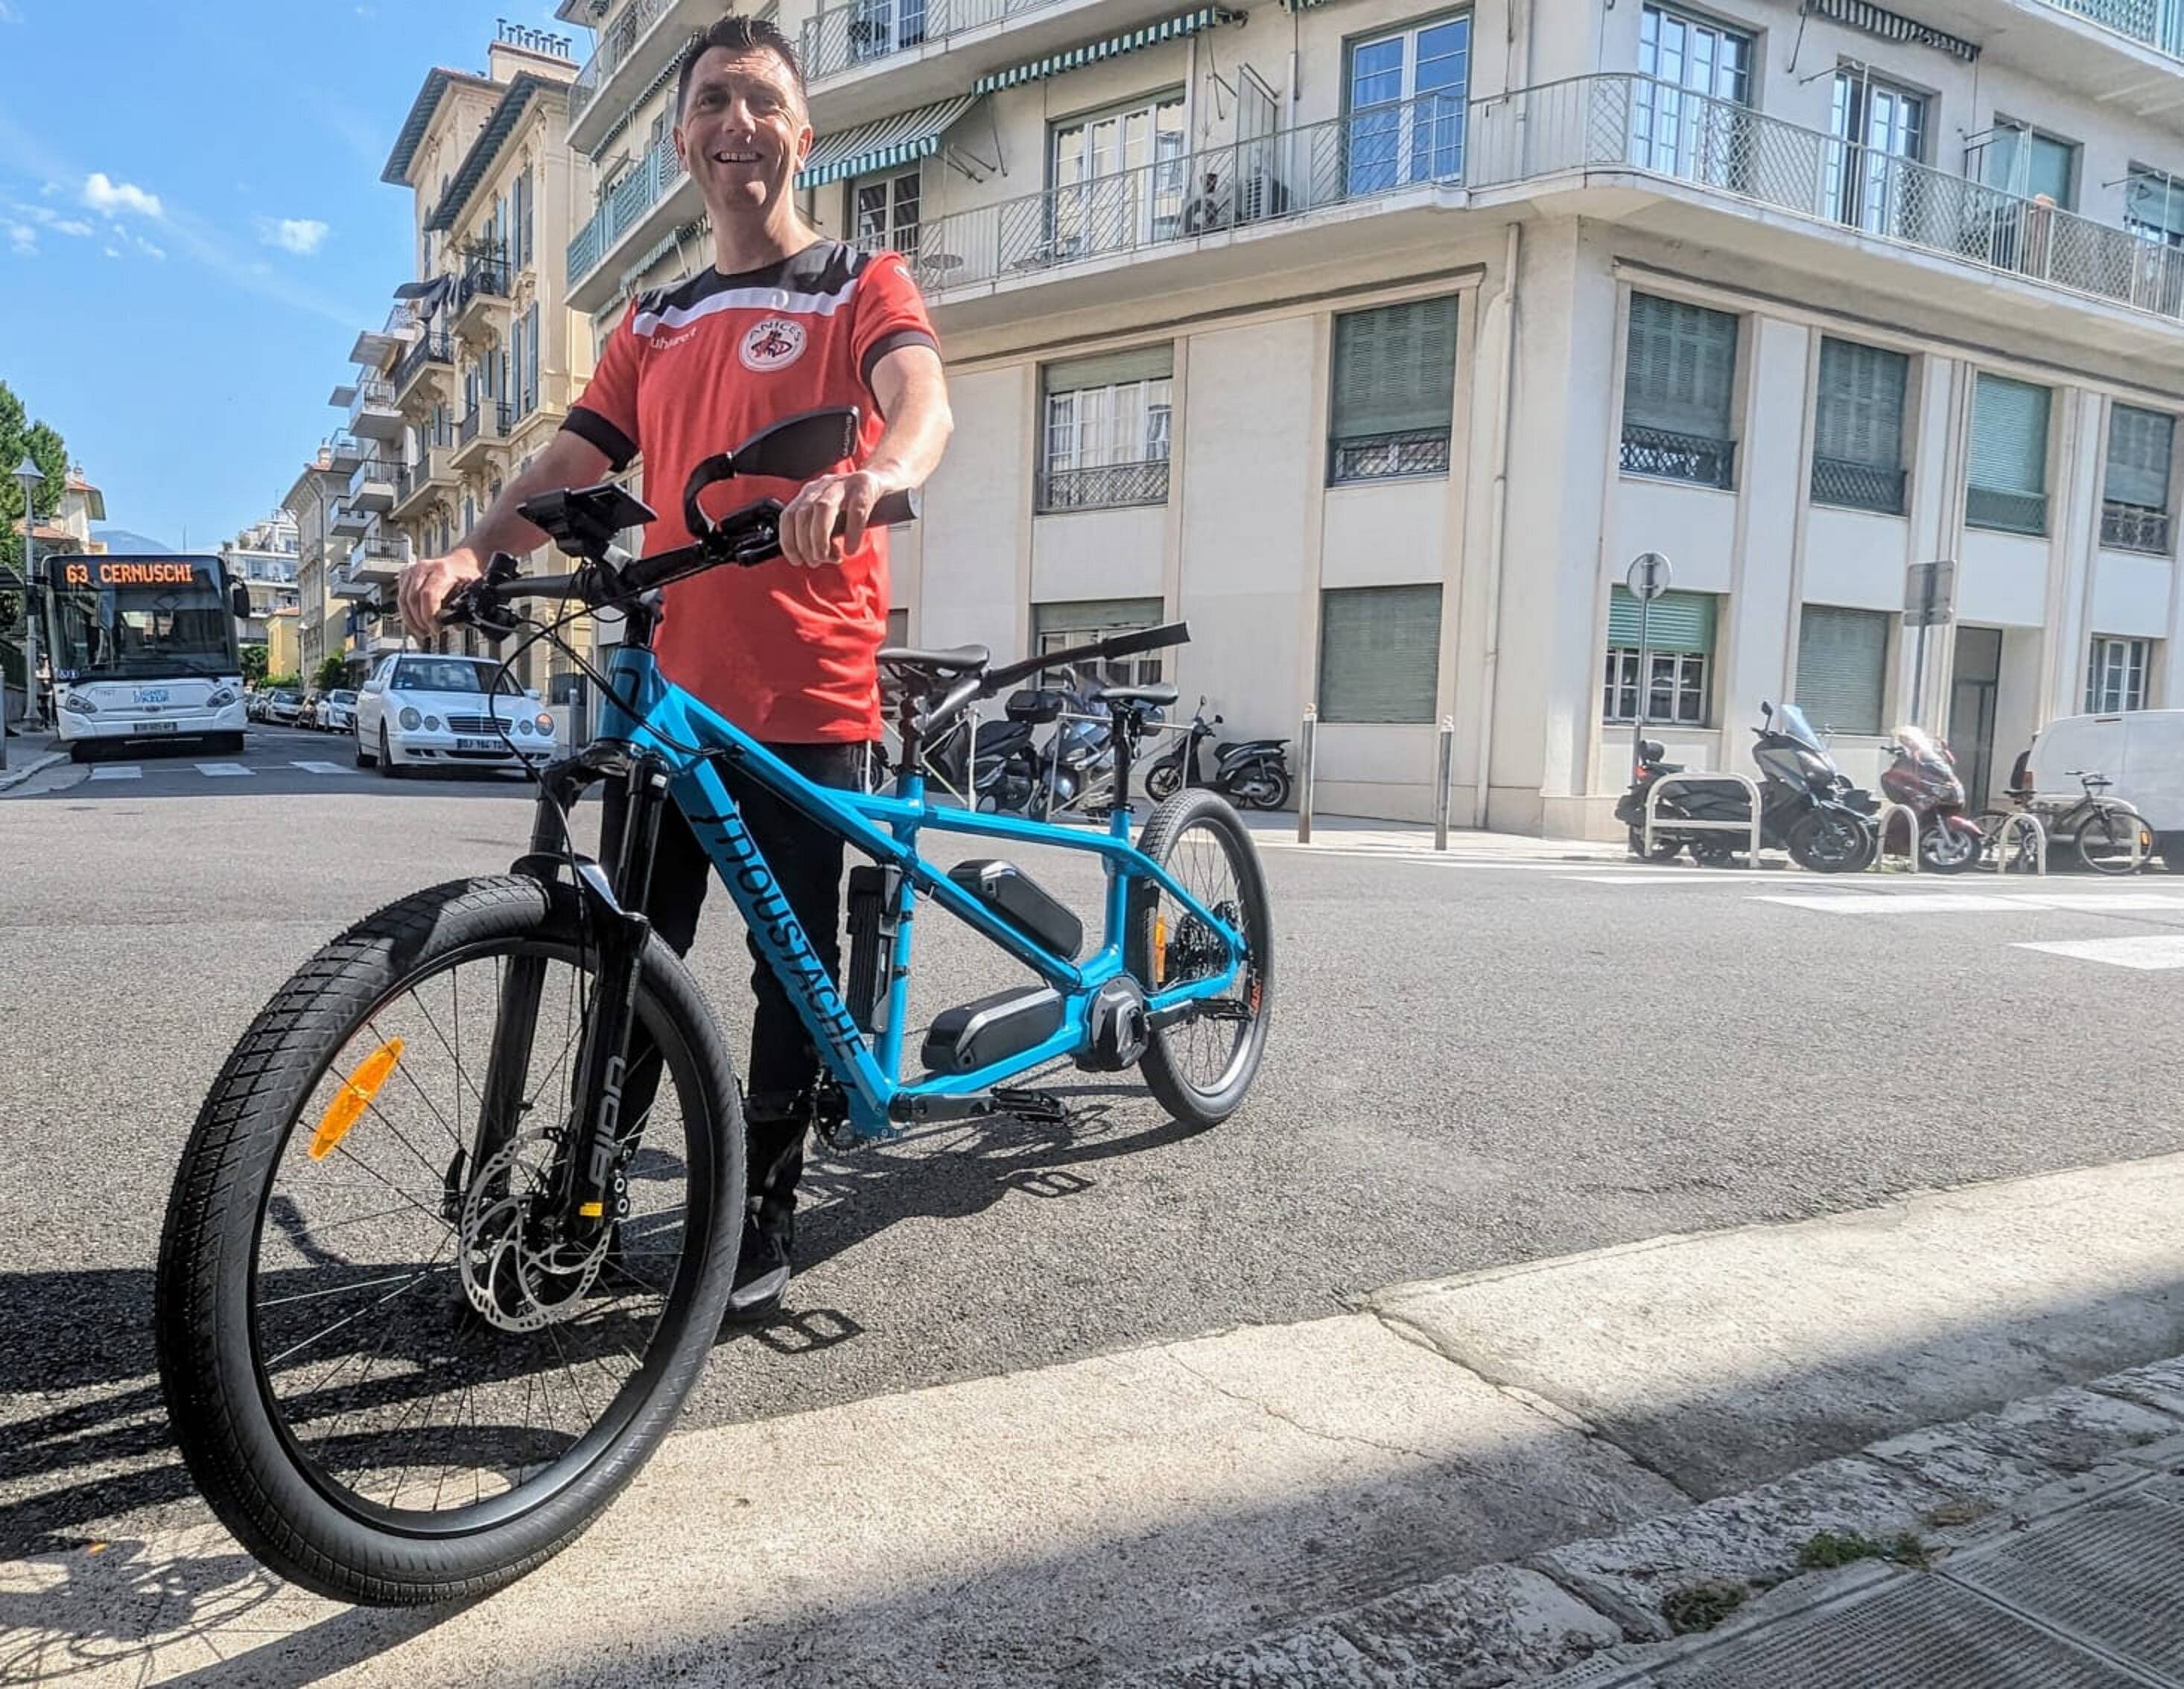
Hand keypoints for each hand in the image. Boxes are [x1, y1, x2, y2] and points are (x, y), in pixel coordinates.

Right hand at [398, 550, 483, 639]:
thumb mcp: (471, 590)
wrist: (459, 563)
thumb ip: (464, 607)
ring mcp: (412, 570)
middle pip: (413, 598)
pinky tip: (415, 623)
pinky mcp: (405, 574)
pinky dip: (406, 613)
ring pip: (403, 599)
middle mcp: (424, 568)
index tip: (436, 628)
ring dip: (411, 620)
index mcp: (442, 571)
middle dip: (420, 620)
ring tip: (422, 632)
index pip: (429, 595)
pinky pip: (401, 597)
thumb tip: (456, 625)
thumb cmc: (465, 576)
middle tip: (430, 633)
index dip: (430, 615)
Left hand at [778, 468, 893, 568]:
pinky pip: (856, 510)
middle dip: (805, 544)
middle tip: (816, 561)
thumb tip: (813, 558)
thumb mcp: (832, 515)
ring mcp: (844, 484)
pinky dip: (852, 533)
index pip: (788, 516)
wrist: (882, 481)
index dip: (788, 541)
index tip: (796, 560)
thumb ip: (820, 533)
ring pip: (823, 508)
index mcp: (811, 493)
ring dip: (821, 538)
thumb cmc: (855, 503)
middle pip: (803, 514)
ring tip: (830, 557)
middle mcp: (823, 486)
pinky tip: (851, 548)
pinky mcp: (865, 485)